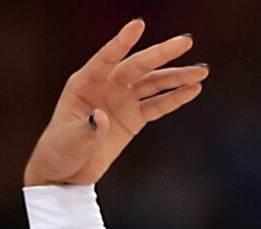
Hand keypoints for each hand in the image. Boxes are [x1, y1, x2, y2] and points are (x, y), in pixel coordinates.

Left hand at [23, 19, 206, 186]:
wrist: (65, 171)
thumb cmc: (59, 151)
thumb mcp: (68, 140)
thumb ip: (86, 129)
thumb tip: (104, 118)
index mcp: (85, 83)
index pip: (106, 58)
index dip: (122, 42)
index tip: (139, 25)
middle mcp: (106, 85)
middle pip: (138, 66)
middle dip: (162, 54)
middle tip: (186, 41)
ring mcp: (122, 100)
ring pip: (153, 83)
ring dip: (177, 76)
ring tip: (201, 71)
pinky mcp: (133, 118)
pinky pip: (157, 105)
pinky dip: (175, 98)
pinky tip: (194, 89)